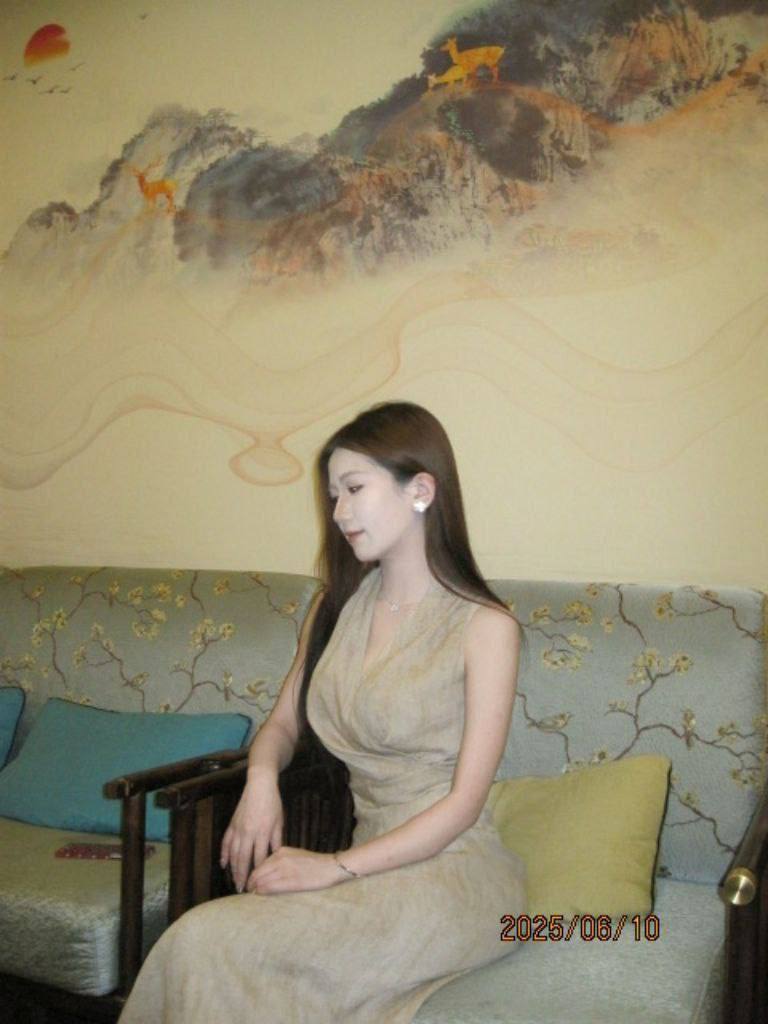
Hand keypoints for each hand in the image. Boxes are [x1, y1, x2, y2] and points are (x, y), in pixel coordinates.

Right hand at [220, 773, 283, 892]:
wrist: (259, 786)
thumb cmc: (273, 804)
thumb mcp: (279, 822)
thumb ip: (276, 840)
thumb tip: (275, 857)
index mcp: (263, 833)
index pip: (259, 859)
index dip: (258, 873)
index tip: (259, 884)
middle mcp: (249, 833)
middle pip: (244, 860)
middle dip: (242, 876)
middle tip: (242, 890)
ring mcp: (238, 829)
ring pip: (233, 854)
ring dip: (233, 869)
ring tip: (234, 882)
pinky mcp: (232, 824)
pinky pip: (226, 842)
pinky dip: (224, 854)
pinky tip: (223, 864)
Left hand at [246, 847, 345, 894]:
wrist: (332, 867)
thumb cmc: (315, 864)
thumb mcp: (295, 856)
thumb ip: (280, 862)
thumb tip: (266, 874)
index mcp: (281, 851)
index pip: (260, 864)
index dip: (253, 875)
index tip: (251, 883)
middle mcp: (281, 858)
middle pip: (257, 872)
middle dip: (250, 883)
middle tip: (248, 891)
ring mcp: (285, 869)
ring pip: (261, 880)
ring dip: (254, 889)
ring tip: (252, 895)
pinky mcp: (290, 881)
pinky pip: (269, 887)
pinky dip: (262, 892)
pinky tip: (259, 895)